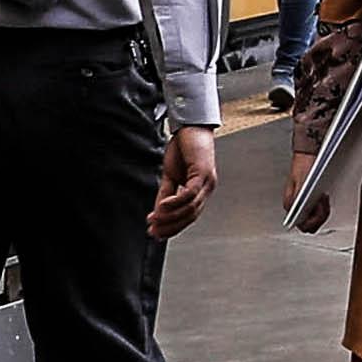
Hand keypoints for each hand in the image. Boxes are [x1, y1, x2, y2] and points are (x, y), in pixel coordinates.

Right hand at [147, 122, 217, 240]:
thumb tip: (157, 213)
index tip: (156, 234)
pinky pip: (190, 193)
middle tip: (153, 231)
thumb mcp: (171, 175)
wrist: (191, 127)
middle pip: (191, 216)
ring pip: (191, 207)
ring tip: (154, 220)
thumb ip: (166, 194)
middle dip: (171, 226)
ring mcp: (207, 182)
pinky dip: (175, 202)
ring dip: (170, 216)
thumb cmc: (184, 149)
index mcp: (201, 191)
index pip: (189, 216)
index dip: (173, 227)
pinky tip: (162, 207)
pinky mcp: (204, 172)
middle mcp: (207, 189)